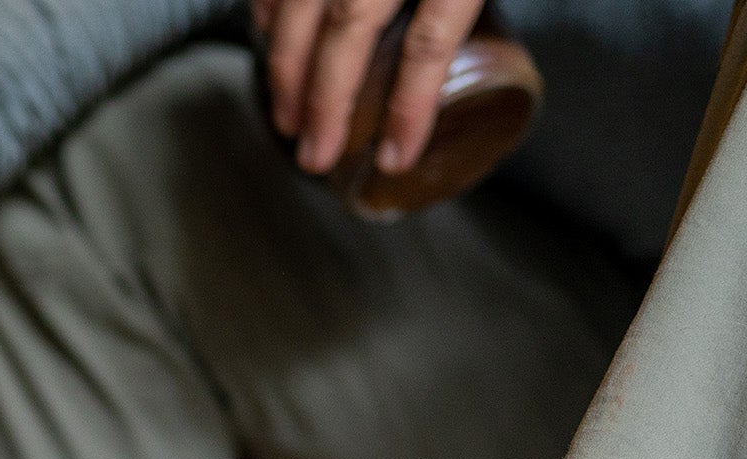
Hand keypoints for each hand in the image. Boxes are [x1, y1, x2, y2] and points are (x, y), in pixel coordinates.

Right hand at [256, 0, 485, 175]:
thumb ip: (473, 3)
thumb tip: (478, 57)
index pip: (430, 37)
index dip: (410, 104)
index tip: (395, 155)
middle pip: (351, 21)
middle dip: (325, 99)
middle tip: (317, 154)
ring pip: (302, 1)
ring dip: (287, 65)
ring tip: (287, 114)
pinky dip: (268, 6)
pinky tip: (268, 33)